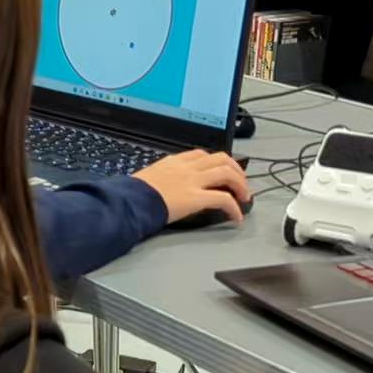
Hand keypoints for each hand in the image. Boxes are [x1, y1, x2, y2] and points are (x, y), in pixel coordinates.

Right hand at [132, 150, 251, 225]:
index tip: (222, 172)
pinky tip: (236, 217)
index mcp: (174, 162)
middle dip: (236, 170)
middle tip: (241, 184)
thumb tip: (164, 189)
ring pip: (227, 173)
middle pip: (221, 158)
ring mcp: (192, 181)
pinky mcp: (196, 198)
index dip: (217, 162)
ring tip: (244, 198)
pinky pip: (223, 199)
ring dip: (241, 185)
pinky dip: (234, 208)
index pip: (202, 155)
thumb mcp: (147, 178)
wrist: (129, 201)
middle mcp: (186, 168)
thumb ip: (161, 179)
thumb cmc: (132, 194)